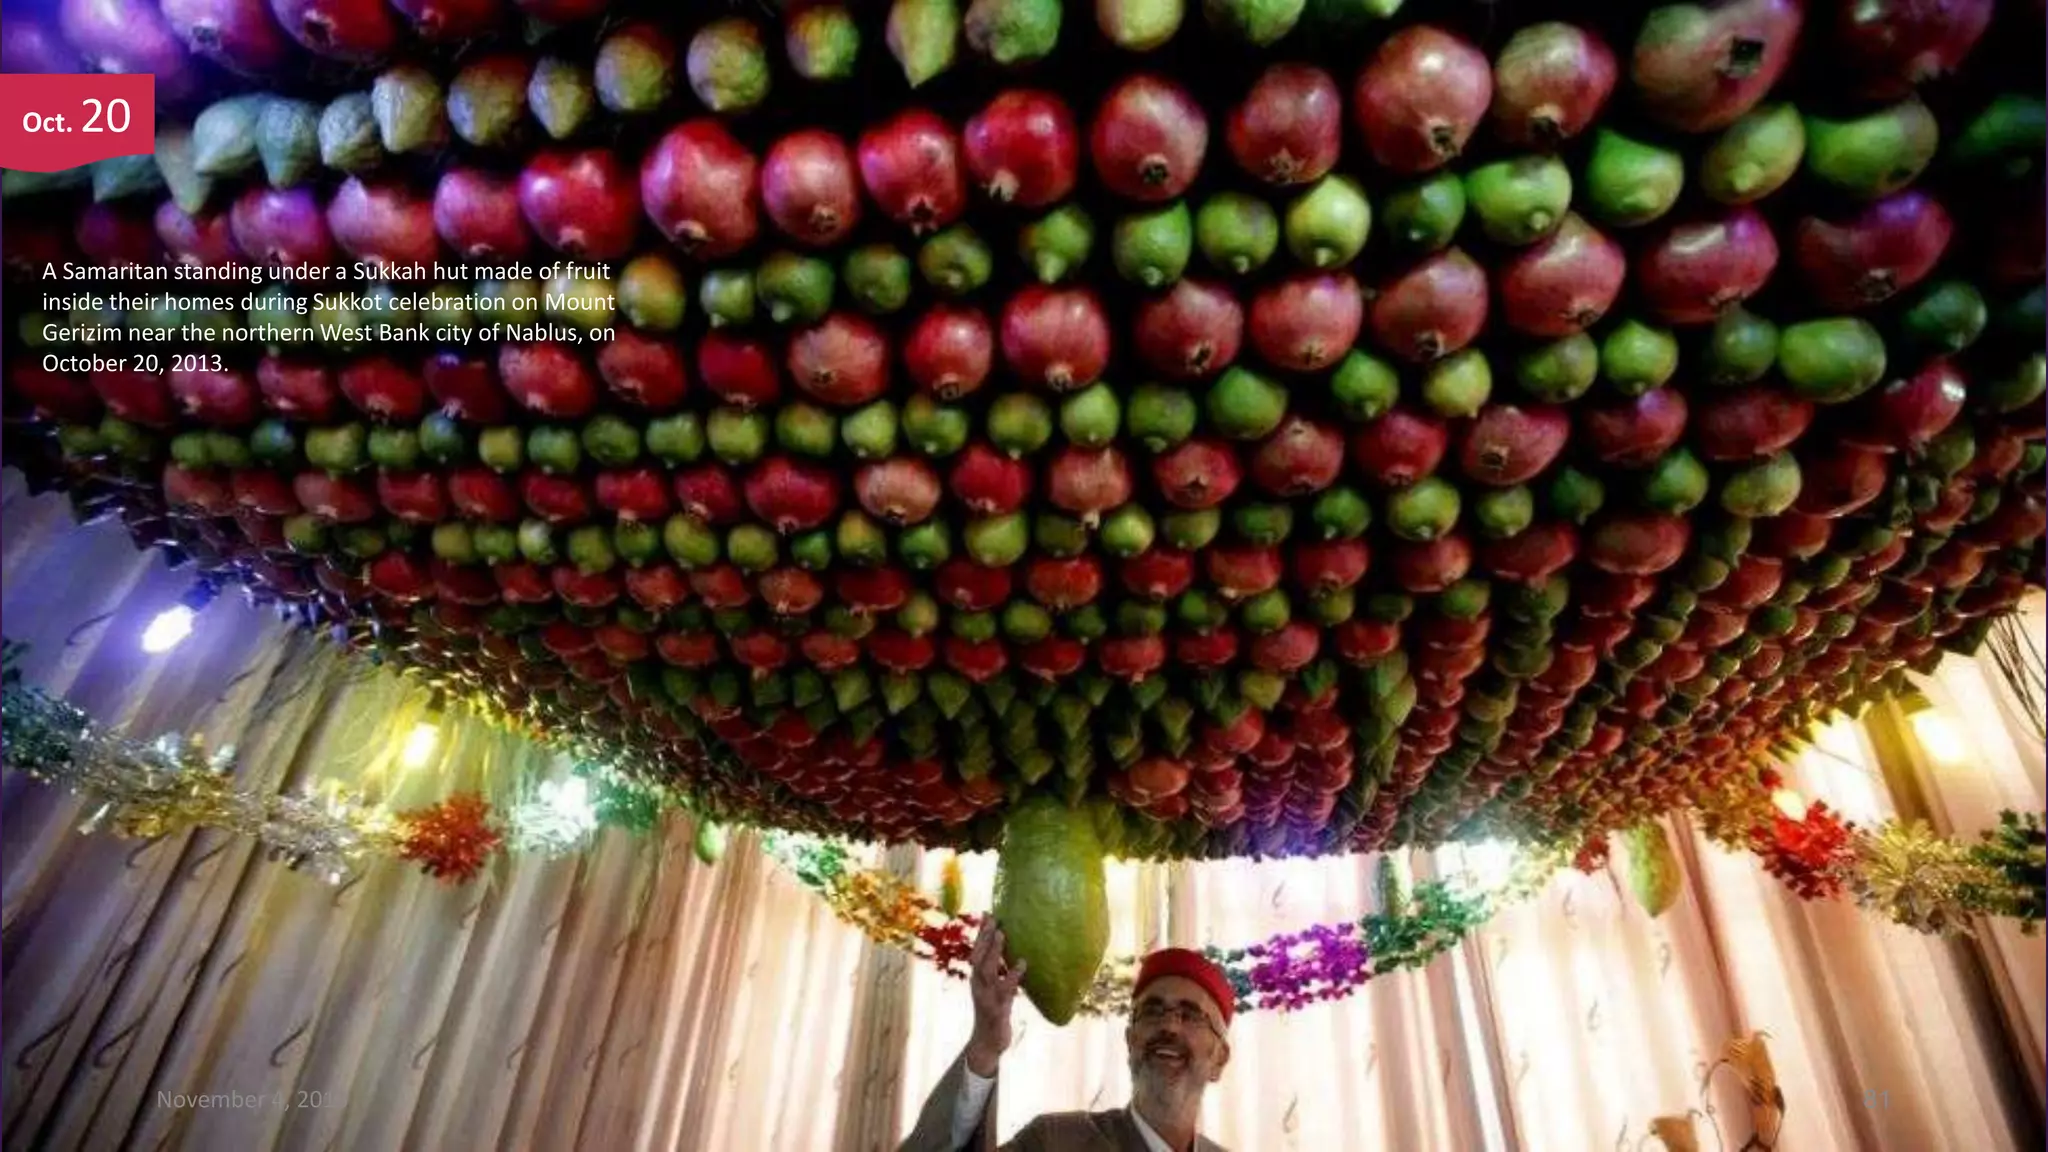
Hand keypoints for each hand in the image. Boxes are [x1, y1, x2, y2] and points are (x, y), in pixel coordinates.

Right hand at [964, 918, 1026, 1076]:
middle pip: (978, 957)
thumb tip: (1008, 950)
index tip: (988, 913)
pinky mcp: (996, 1010)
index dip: (980, 933)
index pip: (976, 951)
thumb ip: (997, 971)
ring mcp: (986, 997)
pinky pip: (1005, 990)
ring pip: (987, 970)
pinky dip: (1013, 975)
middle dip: (984, 937)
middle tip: (994, 918)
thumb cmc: (993, 1011)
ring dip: (994, 951)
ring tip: (1002, 934)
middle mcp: (978, 985)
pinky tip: (1022, 963)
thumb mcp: (993, 989)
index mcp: (976, 979)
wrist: (986, 1043)